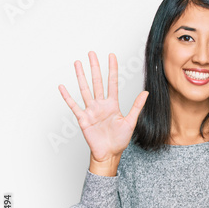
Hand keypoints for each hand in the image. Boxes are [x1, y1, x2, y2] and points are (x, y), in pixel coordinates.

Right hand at [58, 51, 148, 168]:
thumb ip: (137, 106)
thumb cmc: (119, 140)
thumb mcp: (131, 122)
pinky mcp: (83, 119)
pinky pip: (74, 106)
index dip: (112, 69)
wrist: (109, 154)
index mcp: (113, 104)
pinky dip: (67, 97)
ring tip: (78, 63)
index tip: (111, 56)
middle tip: (91, 53)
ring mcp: (91, 111)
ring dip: (81, 77)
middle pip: (97, 82)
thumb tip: (146, 93)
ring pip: (85, 90)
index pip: (112, 82)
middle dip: (95, 67)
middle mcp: (101, 105)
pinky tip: (62, 87)